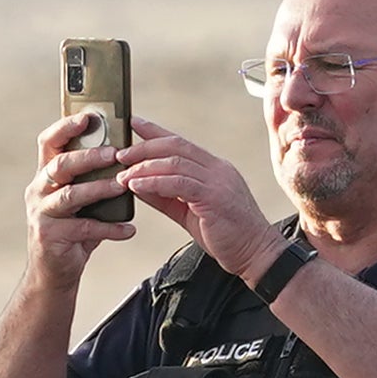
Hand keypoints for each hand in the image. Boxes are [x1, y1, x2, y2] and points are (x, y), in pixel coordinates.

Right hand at [26, 111, 138, 266]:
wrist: (53, 272)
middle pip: (61, 165)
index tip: (88, 116)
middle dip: (89, 156)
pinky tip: (128, 229)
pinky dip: (109, 228)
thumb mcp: (80, 200)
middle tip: (115, 153)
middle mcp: (38, 190)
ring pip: (70, 195)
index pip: (49, 142)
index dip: (66, 126)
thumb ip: (93, 178)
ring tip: (123, 186)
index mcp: (46, 175)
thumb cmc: (72, 229)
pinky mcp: (50, 236)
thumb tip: (125, 153)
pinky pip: (84, 228)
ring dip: (99, 188)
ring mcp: (41, 213)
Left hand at [101, 120, 284, 283]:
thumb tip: (137, 184)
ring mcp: (217, 181)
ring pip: (174, 162)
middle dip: (143, 147)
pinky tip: (137, 186)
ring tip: (123, 175)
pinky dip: (154, 182)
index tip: (133, 123)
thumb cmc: (226, 235)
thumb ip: (165, 196)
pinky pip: (178, 183)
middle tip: (120, 154)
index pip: (180, 143)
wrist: (255, 254)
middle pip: (175, 146)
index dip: (155, 131)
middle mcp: (217, 169)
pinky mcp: (214, 197)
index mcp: (214, 168)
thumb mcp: (189, 211)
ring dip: (144, 167)